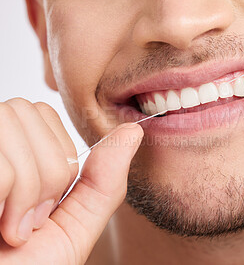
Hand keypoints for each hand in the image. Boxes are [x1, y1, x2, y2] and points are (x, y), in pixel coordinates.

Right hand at [0, 98, 142, 263]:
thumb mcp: (75, 225)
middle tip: (31, 220)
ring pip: (10, 126)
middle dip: (46, 174)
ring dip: (26, 190)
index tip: (47, 204)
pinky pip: (1, 167)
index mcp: (10, 155)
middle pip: (26, 111)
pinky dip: (8, 200)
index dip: (57, 157)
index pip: (40, 111)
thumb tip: (133, 131)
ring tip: (12, 228)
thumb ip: (104, 180)